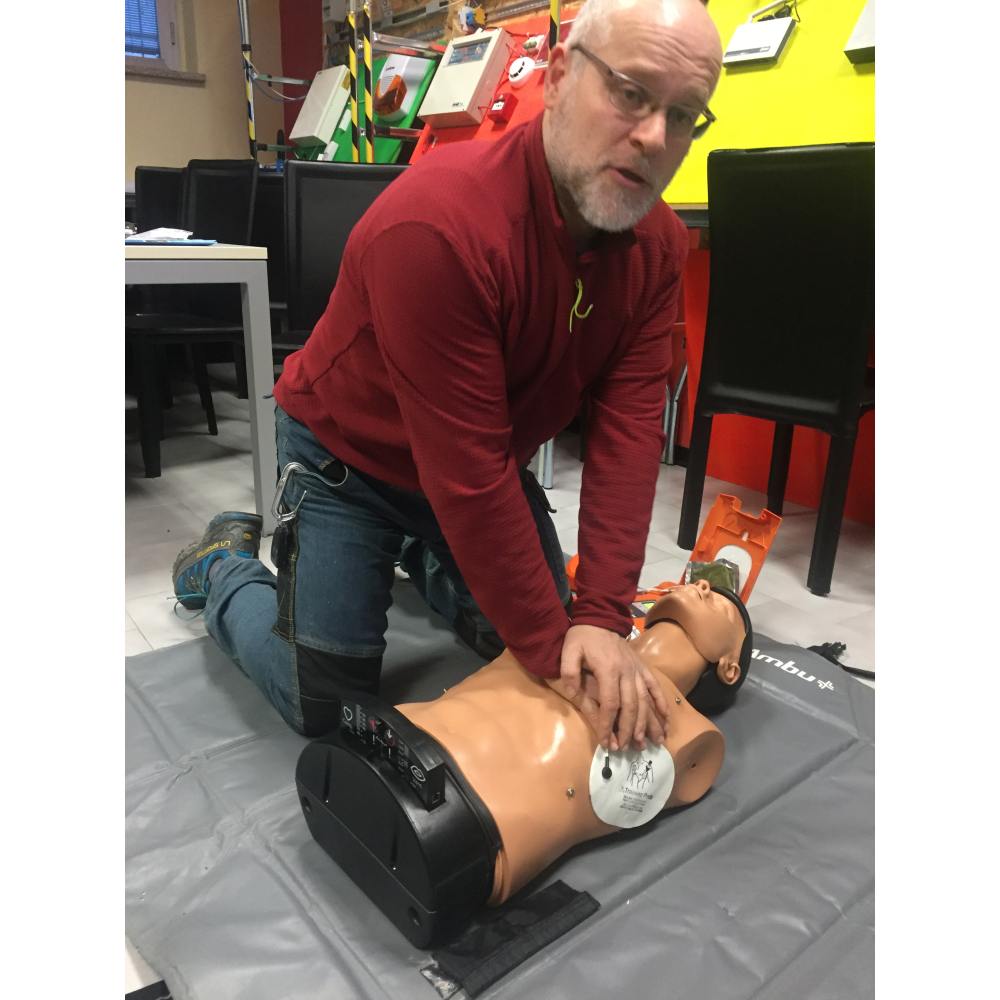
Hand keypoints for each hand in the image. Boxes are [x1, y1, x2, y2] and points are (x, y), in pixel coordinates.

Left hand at [551, 624, 669, 751]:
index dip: (608, 725)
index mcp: (608, 669)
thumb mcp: (569, 650)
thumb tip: (573, 693)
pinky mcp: (642, 667)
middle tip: (624, 748)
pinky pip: (655, 688)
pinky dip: (662, 705)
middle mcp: (627, 672)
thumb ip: (569, 672)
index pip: (610, 703)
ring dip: (646, 723)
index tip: (606, 742)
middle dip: (628, 730)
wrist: (600, 616)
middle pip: (631, 706)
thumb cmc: (582, 636)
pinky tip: (666, 722)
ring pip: (645, 700)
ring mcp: (637, 670)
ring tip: (646, 743)